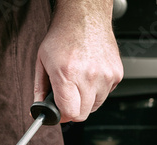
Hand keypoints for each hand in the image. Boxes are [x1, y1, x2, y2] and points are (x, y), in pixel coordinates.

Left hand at [34, 1, 122, 122]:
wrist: (85, 17)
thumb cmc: (63, 36)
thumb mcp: (42, 62)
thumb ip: (40, 90)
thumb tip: (39, 109)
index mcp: (68, 74)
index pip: (70, 113)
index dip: (62, 116)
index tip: (59, 113)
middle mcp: (89, 76)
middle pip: (83, 114)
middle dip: (73, 109)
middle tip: (67, 97)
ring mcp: (106, 76)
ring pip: (95, 106)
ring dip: (86, 100)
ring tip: (79, 81)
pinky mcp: (117, 74)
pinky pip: (106, 94)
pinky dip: (98, 90)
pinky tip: (90, 75)